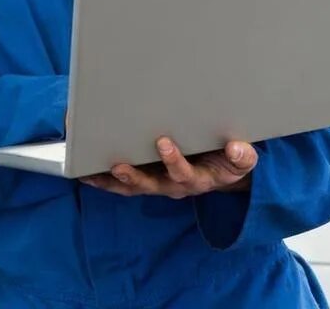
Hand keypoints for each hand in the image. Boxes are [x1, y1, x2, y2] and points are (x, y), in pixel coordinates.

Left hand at [81, 137, 256, 197]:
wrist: (223, 172)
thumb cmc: (229, 162)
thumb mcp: (242, 161)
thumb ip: (243, 156)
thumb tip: (237, 148)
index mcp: (197, 179)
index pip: (184, 173)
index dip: (173, 161)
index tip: (164, 142)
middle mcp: (174, 185)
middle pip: (151, 185)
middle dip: (134, 176)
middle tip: (119, 164)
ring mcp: (158, 183)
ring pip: (132, 186)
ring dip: (112, 181)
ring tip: (92, 173)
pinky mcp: (147, 178)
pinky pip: (123, 184)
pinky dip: (104, 180)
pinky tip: (86, 172)